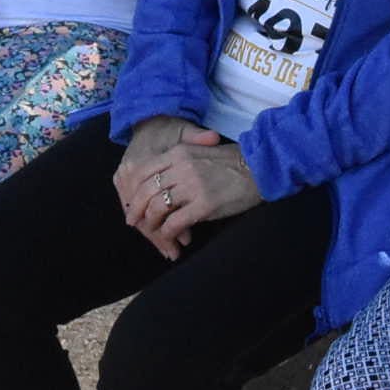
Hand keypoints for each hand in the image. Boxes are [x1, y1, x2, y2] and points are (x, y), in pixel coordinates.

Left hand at [122, 128, 261, 257]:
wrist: (259, 167)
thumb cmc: (230, 162)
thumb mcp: (200, 152)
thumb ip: (177, 163)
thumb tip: (157, 181)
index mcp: (178, 153)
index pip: (143, 171)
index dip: (133, 190)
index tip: (130, 202)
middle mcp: (181, 167)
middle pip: (145, 191)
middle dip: (136, 209)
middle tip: (132, 222)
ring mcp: (193, 186)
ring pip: (157, 208)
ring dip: (151, 224)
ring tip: (153, 233)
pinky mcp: (204, 205)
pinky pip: (175, 223)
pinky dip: (168, 233)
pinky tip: (170, 238)